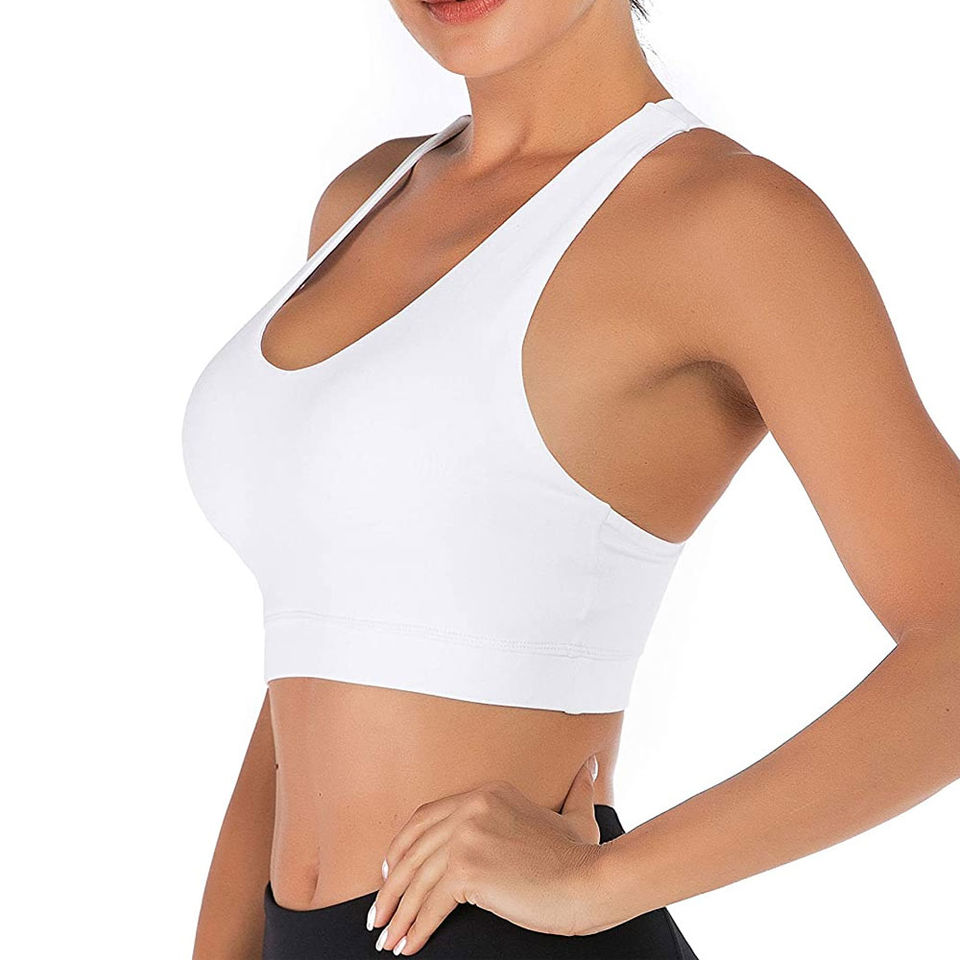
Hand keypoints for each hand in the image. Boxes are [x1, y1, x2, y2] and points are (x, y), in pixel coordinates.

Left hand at [366, 756, 603, 954]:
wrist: (590, 880)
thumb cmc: (582, 856)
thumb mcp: (575, 815)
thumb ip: (577, 790)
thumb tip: (593, 766)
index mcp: (486, 792)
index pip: (425, 818)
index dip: (401, 848)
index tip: (388, 872)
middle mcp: (471, 807)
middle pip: (414, 849)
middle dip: (391, 885)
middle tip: (378, 914)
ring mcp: (467, 836)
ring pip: (417, 880)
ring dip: (397, 913)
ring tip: (387, 937)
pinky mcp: (468, 869)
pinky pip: (431, 904)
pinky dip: (416, 929)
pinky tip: (407, 946)